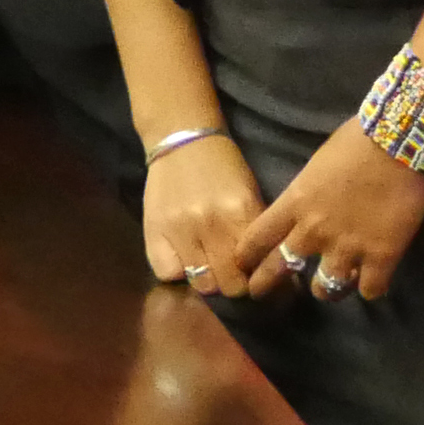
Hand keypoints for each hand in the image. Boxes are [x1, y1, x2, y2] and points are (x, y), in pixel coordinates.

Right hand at [140, 133, 266, 291]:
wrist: (181, 139)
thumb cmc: (222, 167)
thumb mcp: (250, 195)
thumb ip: (255, 232)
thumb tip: (269, 270)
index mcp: (241, 212)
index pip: (257, 269)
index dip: (261, 280)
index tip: (261, 279)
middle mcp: (210, 225)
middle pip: (231, 285)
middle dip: (237, 284)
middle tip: (235, 276)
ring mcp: (179, 230)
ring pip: (202, 284)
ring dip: (210, 281)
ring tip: (211, 269)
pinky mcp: (154, 231)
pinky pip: (168, 274)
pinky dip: (179, 273)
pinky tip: (185, 260)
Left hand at [232, 119, 423, 303]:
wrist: (398, 142)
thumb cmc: (355, 142)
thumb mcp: (315, 167)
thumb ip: (305, 196)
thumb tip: (306, 208)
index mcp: (294, 204)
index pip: (257, 238)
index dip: (247, 256)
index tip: (243, 265)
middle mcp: (314, 231)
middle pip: (279, 270)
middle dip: (265, 285)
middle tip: (262, 293)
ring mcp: (348, 247)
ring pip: (325, 289)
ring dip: (327, 290)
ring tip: (333, 286)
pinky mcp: (382, 257)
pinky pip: (370, 290)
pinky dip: (371, 288)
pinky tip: (373, 281)